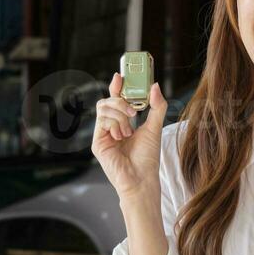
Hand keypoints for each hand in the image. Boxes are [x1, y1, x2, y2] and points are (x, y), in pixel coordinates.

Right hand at [93, 71, 167, 198]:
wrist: (142, 179)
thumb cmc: (148, 158)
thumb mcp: (154, 127)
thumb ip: (156, 106)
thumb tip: (155, 86)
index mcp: (123, 123)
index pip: (116, 100)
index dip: (116, 87)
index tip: (120, 76)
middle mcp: (111, 128)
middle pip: (107, 101)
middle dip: (120, 101)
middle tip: (135, 112)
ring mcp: (102, 135)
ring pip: (103, 108)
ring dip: (120, 116)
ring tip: (129, 132)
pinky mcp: (97, 142)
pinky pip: (102, 121)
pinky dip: (115, 124)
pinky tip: (122, 136)